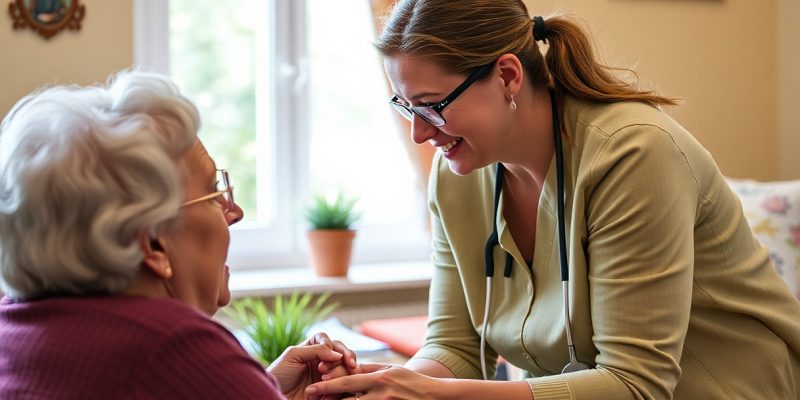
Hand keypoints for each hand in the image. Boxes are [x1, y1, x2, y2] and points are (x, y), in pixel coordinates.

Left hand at [267, 332, 360, 399]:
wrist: (274, 396)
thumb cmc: (279, 375)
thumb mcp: (293, 355)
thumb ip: (316, 350)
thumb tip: (338, 354)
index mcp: (312, 349)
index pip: (328, 341)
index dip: (331, 345)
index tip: (329, 352)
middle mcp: (321, 361)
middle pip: (341, 353)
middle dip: (344, 358)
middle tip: (340, 366)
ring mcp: (326, 376)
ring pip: (345, 369)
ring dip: (339, 373)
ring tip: (324, 381)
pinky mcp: (329, 391)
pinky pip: (343, 387)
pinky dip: (339, 388)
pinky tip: (327, 393)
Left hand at [305, 363, 440, 399]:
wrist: (434, 396)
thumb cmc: (411, 382)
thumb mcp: (391, 370)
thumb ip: (370, 369)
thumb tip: (348, 368)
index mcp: (380, 377)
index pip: (349, 380)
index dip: (329, 383)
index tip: (313, 384)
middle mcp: (381, 392)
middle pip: (347, 396)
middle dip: (327, 395)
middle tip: (310, 394)